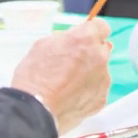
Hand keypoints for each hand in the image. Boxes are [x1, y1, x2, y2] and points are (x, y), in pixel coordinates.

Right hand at [11, 19, 111, 135]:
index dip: (92, 32)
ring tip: (67, 85)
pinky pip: (97, 90)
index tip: (85, 37)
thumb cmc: (34, 77)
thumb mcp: (43, 45)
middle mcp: (99, 57)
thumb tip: (72, 40)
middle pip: (102, 49)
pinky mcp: (101, 99)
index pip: (101, 26)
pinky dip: (87, 91)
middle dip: (89, 53)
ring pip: (100, 71)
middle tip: (71, 64)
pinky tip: (70, 97)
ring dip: (89, 74)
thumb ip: (65, 39)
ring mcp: (103, 79)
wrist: (35, 110)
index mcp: (85, 39)